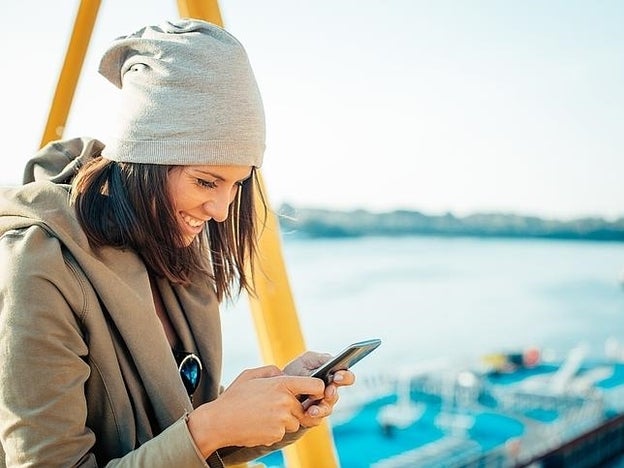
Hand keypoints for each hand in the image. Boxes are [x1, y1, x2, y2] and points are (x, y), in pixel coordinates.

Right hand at [187, 365, 324, 456]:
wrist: (219, 422)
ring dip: (283, 420)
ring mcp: (282, 420)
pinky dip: (273, 430)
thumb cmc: (234, 397)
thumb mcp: (251, 375)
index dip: (318, 390)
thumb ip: (272, 371)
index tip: (314, 393)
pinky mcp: (276, 434)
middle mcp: (285, 402)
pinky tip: (258, 424)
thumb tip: (284, 374)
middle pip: (302, 407)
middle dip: (291, 408)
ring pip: (293, 422)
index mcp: (282, 384)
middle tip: (271, 406)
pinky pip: (282, 432)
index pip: (316, 386)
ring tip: (262, 415)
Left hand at [283, 351, 355, 427]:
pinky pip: (316, 420)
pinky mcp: (313, 417)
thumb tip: (331, 361)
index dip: (345, 377)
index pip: (346, 376)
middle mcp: (329, 391)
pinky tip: (306, 415)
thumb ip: (320, 361)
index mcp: (331, 376)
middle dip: (332, 394)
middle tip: (328, 392)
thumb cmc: (295, 373)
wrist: (278, 393)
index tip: (337, 377)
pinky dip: (310, 418)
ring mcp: (322, 405)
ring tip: (312, 410)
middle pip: (337, 394)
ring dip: (320, 409)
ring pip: (327, 409)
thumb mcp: (306, 361)